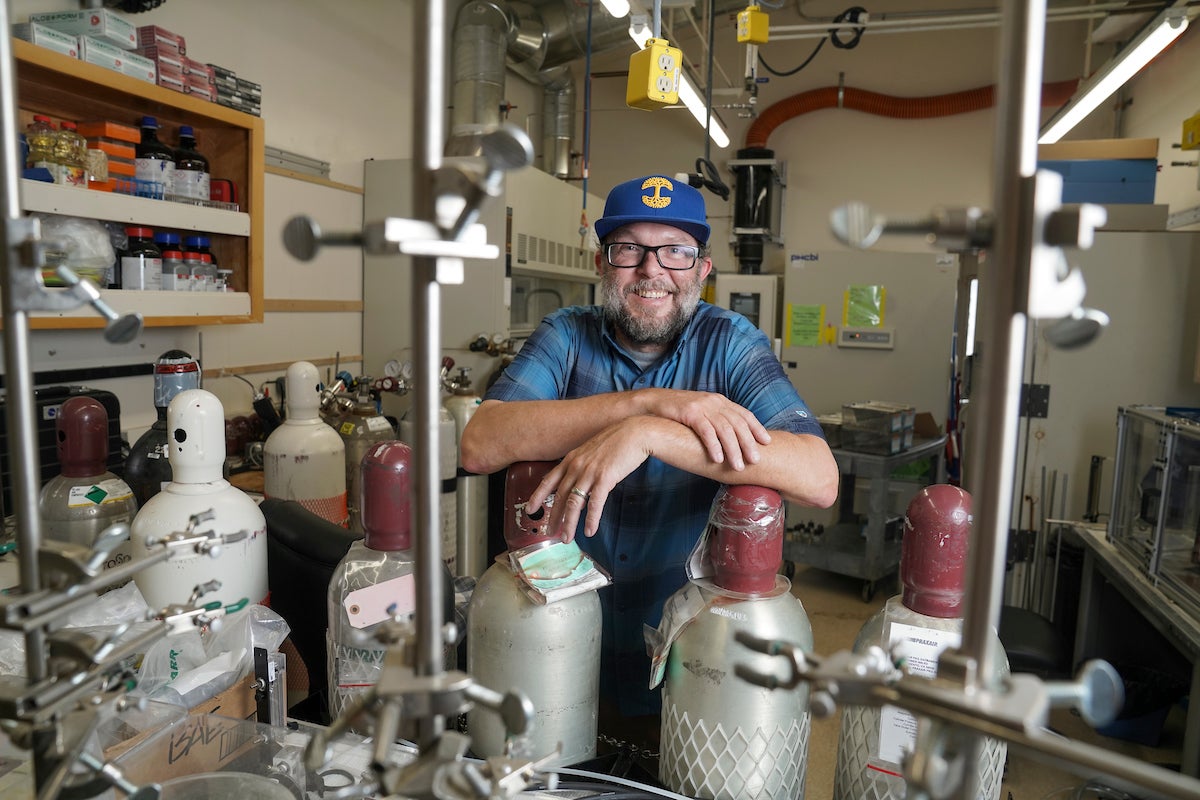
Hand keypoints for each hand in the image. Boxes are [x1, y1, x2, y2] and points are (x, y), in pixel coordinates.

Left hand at [524, 417, 656, 541]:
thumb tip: (578, 483)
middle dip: (553, 517)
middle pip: (559, 496)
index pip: (549, 480)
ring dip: (569, 523)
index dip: (538, 496)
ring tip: (567, 538)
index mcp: (571, 459)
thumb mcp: (592, 451)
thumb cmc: (617, 441)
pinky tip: (589, 530)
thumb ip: (582, 466)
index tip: (530, 508)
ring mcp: (589, 472)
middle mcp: (576, 466)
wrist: (635, 432)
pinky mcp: (605, 478)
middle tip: (549, 532)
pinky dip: (591, 519)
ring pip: (573, 503)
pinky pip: (594, 503)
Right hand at [641, 389, 770, 469]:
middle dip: (748, 443)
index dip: (757, 428)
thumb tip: (734, 438)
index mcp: (720, 401)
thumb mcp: (703, 412)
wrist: (654, 402)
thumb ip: (718, 420)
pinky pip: (705, 431)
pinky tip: (718, 459)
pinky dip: (713, 445)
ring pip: (724, 429)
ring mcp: (702, 407)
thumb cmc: (679, 412)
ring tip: (738, 465)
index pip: (744, 414)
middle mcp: (714, 402)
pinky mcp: (689, 413)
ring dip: (733, 449)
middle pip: (738, 423)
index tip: (767, 442)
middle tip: (756, 460)